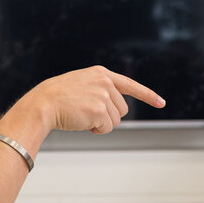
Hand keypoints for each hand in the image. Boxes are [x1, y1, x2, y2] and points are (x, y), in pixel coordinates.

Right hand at [30, 65, 164, 133]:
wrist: (43, 104)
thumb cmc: (57, 97)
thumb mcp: (81, 84)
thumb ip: (99, 89)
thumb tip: (114, 107)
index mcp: (100, 73)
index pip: (130, 84)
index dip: (147, 95)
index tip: (161, 102)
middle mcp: (105, 81)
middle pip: (122, 109)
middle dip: (108, 115)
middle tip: (86, 112)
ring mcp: (103, 95)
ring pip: (116, 120)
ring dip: (101, 123)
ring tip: (81, 115)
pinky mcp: (100, 110)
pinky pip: (107, 128)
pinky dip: (96, 130)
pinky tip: (81, 121)